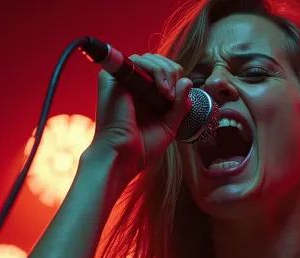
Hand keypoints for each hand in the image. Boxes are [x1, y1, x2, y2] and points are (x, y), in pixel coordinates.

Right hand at [88, 53, 192, 181]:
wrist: (124, 157)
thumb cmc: (142, 146)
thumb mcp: (169, 124)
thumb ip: (180, 104)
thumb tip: (187, 81)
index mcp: (144, 94)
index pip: (164, 71)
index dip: (176, 78)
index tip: (179, 98)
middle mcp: (132, 84)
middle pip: (158, 61)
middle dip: (173, 73)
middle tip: (174, 97)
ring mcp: (122, 80)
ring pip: (150, 59)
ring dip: (166, 73)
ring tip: (168, 95)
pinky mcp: (112, 78)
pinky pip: (138, 61)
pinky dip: (156, 71)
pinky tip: (162, 90)